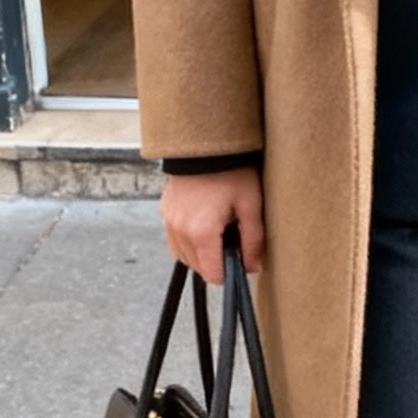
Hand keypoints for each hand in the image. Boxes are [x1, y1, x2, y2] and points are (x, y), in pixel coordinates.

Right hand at [161, 167, 264, 285]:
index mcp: (201, 232)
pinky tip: (204, 227)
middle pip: (199, 268)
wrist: (207, 142)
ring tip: (219, 231)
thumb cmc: (232, 171)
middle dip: (218, 262)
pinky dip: (189, 242)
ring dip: (202, 254)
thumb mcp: (251, 205)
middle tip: (233, 239)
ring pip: (185, 257)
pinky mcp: (165, 212)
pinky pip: (175, 241)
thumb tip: (253, 267)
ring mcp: (169, 221)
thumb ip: (253, 241)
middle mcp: (180, 230)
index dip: (231, 274)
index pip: (214, 275)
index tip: (242, 259)